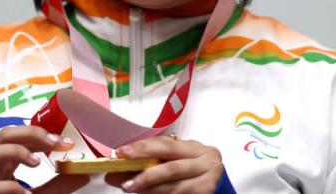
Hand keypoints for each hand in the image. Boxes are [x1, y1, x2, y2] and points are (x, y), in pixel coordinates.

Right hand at [0, 125, 88, 193]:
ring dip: (16, 152)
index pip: (20, 136)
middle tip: (53, 143)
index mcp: (4, 160)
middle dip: (29, 134)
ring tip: (36, 162)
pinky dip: (10, 187)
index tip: (65, 142)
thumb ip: (59, 185)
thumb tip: (84, 174)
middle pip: (4, 135)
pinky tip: (25, 193)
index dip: (42, 134)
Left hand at [104, 136, 223, 193]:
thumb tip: (116, 169)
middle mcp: (207, 161)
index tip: (121, 153)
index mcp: (195, 148)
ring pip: (174, 187)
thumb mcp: (176, 160)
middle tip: (124, 182)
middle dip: (145, 174)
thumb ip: (152, 161)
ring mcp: (209, 180)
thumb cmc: (191, 172)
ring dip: (150, 190)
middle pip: (171, 167)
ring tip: (131, 190)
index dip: (142, 148)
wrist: (218, 188)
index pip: (166, 145)